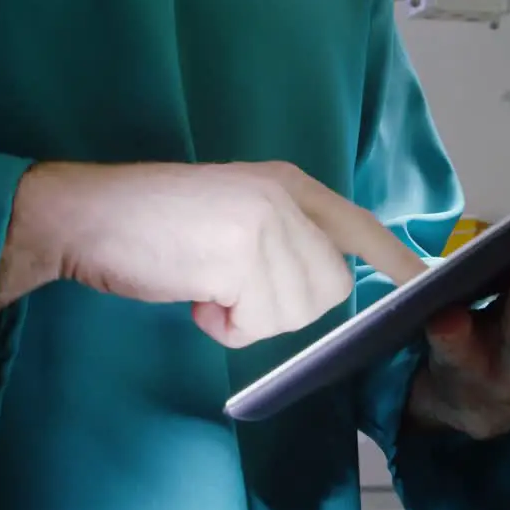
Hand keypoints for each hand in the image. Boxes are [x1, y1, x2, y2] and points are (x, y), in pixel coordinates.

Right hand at [0, 160, 425, 347]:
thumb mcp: (233, 216)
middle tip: (230, 288)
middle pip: (330, 287)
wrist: (87, 214)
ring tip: (206, 284)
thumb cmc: (151, 222)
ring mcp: (266, 224)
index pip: (358, 225)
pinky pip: (256, 323)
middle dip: (284, 307)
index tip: (422, 283)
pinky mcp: (241, 255)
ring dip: (249, 317)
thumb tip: (320, 289)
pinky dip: (224, 326)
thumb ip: (281, 238)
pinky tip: (196, 295)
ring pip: (295, 311)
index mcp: (287, 183)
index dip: (392, 259)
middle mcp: (286, 198)